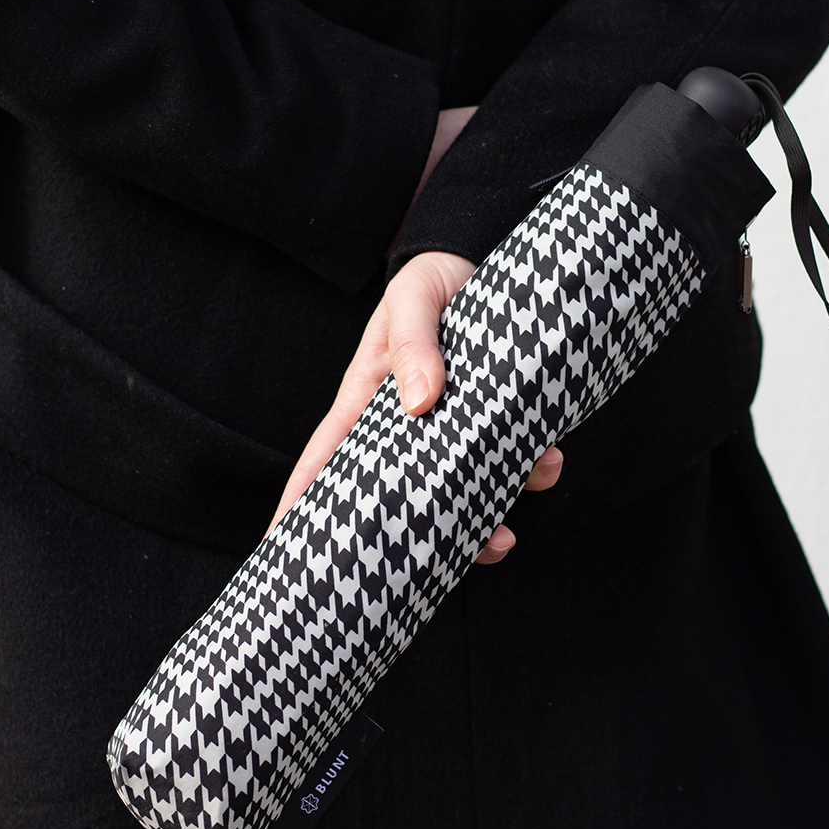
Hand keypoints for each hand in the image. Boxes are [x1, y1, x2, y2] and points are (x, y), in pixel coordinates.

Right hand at [266, 250, 563, 562]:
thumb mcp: (415, 298)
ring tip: (506, 535)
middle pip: (400, 497)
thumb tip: (420, 403)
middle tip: (435, 572)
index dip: (300, 508)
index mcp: (368, 400)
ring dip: (485, 521)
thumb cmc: (437, 277)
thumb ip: (412, 344)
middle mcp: (408, 425)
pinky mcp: (498, 420)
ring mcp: (454, 428)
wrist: (489, 256)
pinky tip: (548, 462)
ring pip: (462, 492)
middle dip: (415, 541)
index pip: (324, 461)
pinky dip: (533, 472)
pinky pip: (514, 463)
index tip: (280, 554)